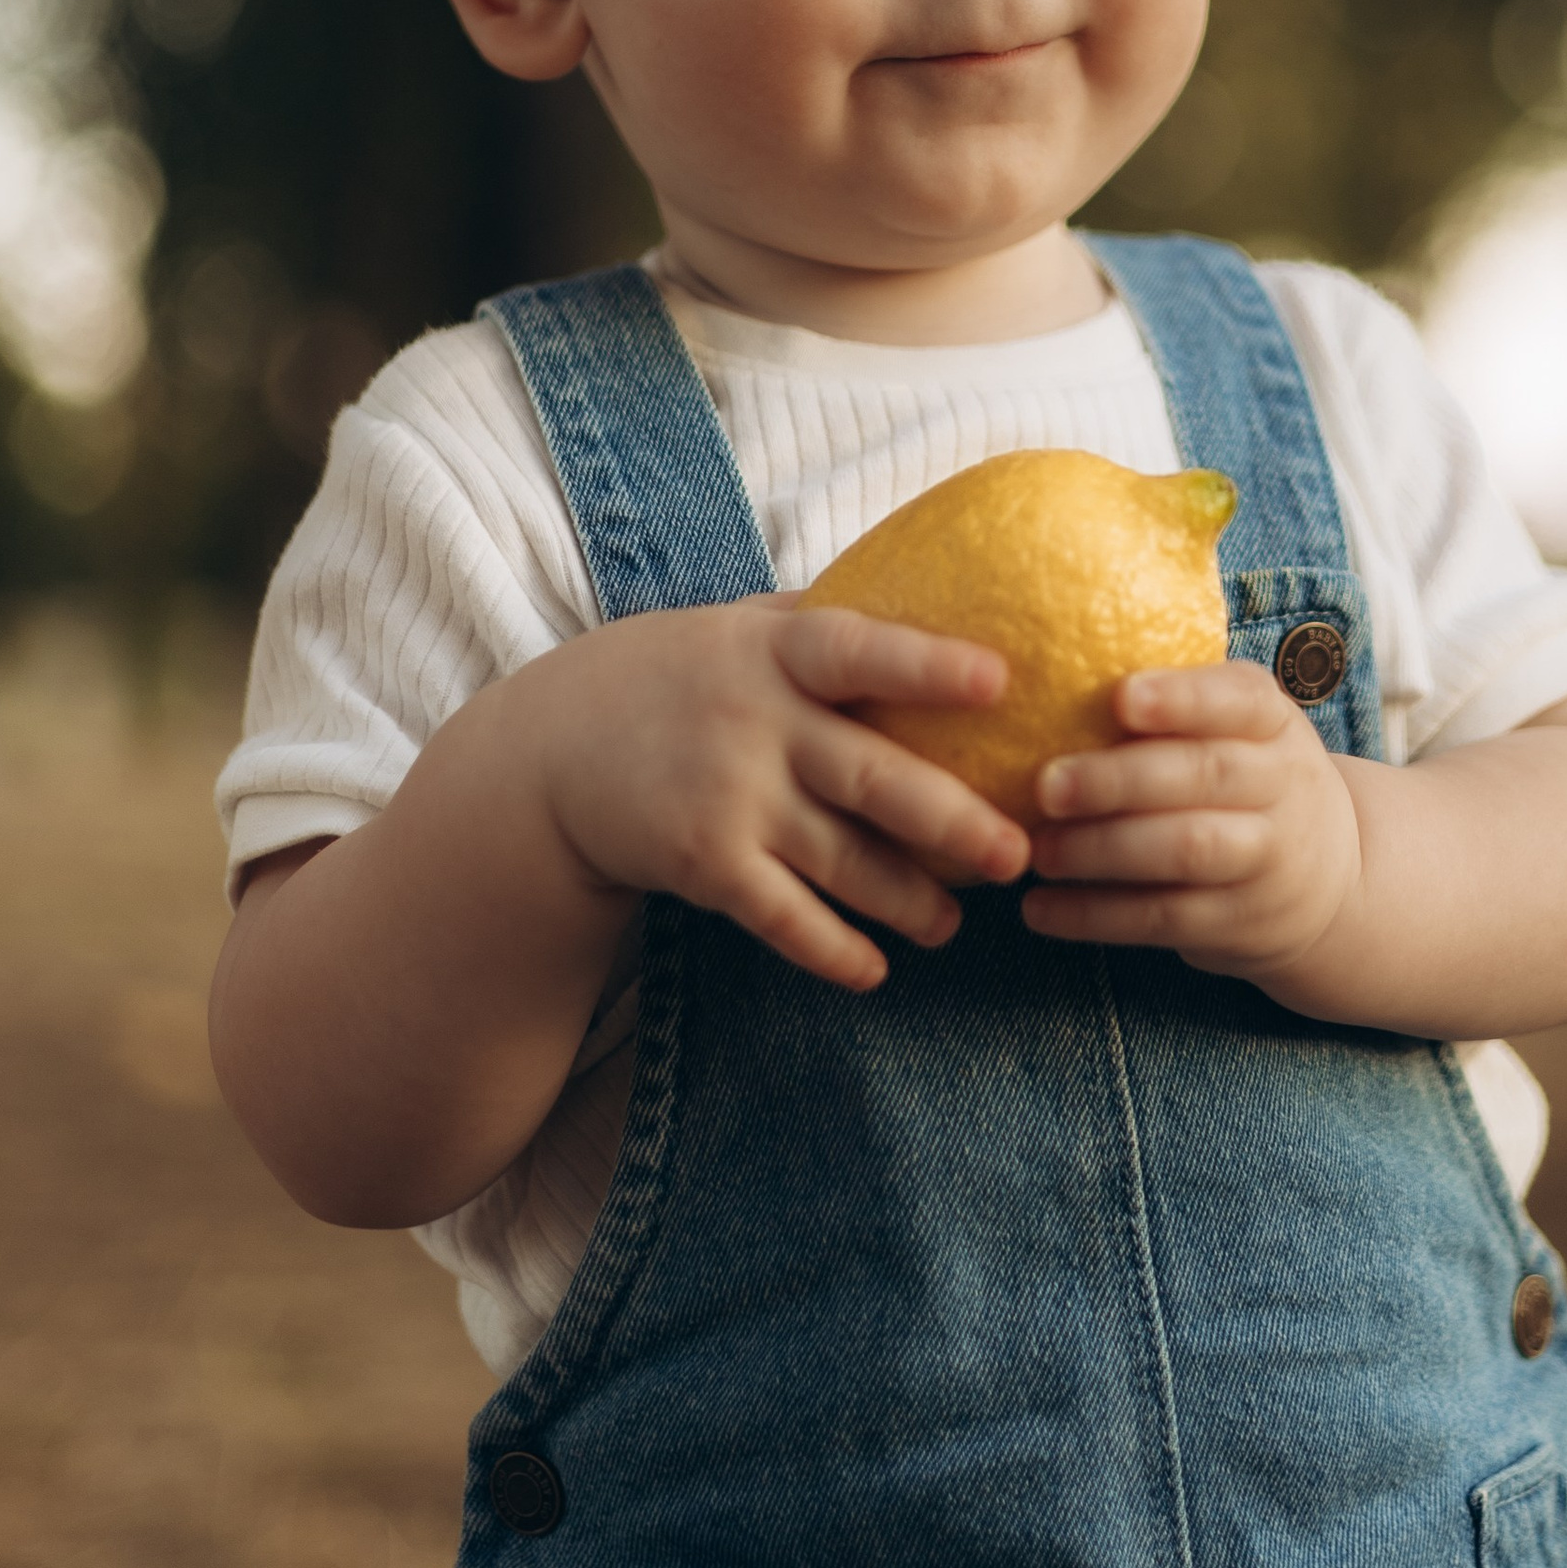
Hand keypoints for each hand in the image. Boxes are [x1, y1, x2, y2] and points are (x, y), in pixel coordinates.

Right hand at [520, 597, 1030, 993]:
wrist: (548, 751)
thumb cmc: (673, 678)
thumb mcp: (737, 628)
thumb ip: (821, 623)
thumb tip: (940, 596)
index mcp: (773, 652)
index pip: (858, 651)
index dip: (928, 665)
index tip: (998, 680)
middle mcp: (756, 723)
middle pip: (872, 778)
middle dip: (953, 823)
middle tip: (1018, 855)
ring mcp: (729, 799)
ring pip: (842, 861)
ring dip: (909, 902)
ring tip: (952, 924)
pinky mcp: (704, 864)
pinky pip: (784, 918)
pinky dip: (833, 950)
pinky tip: (875, 970)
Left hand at [1020, 661, 1363, 986]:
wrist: (1334, 880)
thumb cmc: (1249, 781)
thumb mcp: (1242, 733)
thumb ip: (1176, 707)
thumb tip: (1053, 680)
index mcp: (1273, 724)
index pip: (1239, 699)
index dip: (1183, 698)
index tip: (1121, 696)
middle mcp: (1282, 786)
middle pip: (1205, 775)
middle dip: (1120, 779)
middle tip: (1046, 785)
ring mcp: (1266, 858)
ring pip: (1187, 849)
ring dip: (1103, 850)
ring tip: (1039, 851)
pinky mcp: (1239, 922)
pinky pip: (1164, 919)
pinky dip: (1095, 916)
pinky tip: (1040, 909)